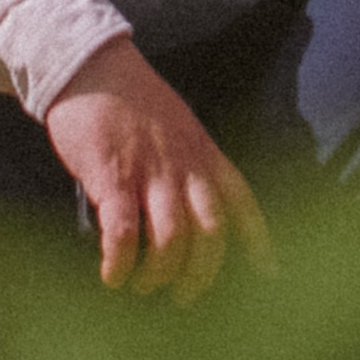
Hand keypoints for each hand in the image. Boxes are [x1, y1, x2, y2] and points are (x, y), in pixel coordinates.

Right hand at [41, 35, 270, 301]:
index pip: (242, 201)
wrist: (89, 63)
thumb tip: (192, 205)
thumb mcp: (177, 123)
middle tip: (183, 296)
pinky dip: (120, 263)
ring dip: (159, 274)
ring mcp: (149, 172)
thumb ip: (190, 161)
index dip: (258, 241)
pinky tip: (112, 275)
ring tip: (142, 285)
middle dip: (200, 274)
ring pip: (172, 240)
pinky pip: (124, 234)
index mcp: (203, 152)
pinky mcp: (112, 177)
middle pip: (211, 233)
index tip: (269, 273)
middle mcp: (184, 165)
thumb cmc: (130, 97)